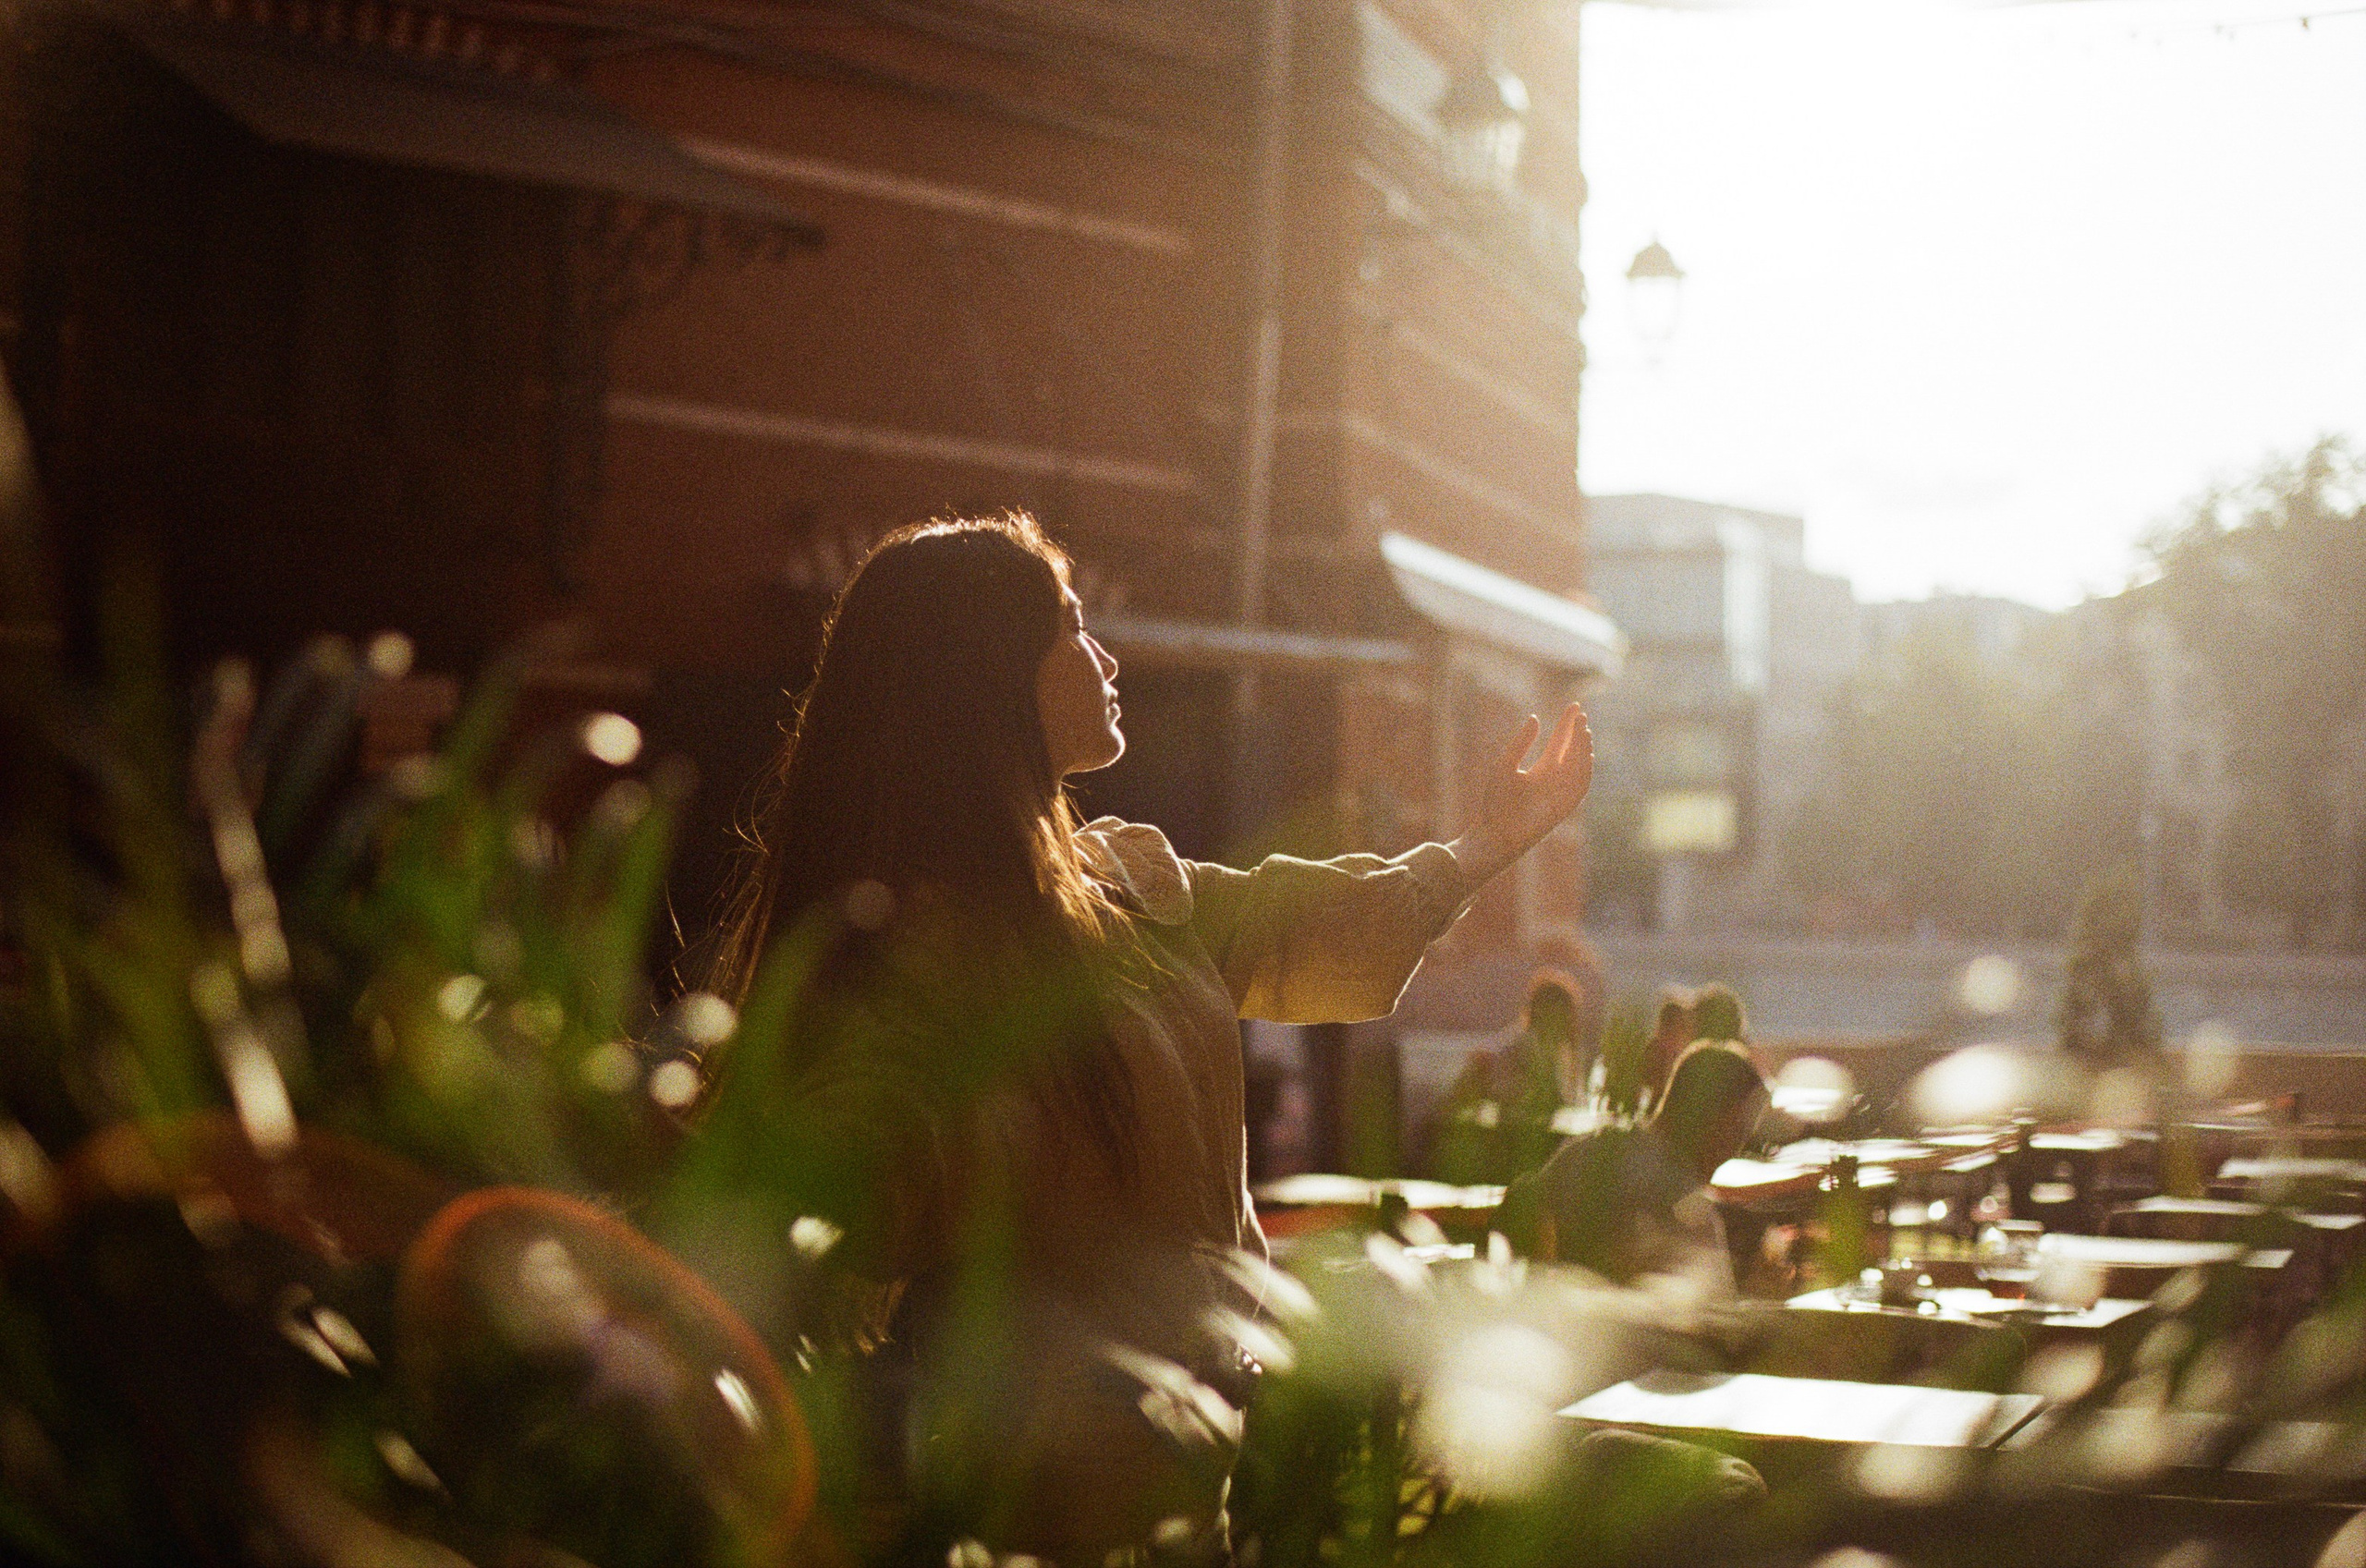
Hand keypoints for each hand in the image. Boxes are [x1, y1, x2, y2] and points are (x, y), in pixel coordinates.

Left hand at [1450, 703, 1592, 889]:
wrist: (1496, 833)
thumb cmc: (1497, 802)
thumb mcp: (1506, 765)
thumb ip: (1521, 742)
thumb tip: (1535, 718)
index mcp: (1542, 769)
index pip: (1560, 741)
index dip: (1568, 723)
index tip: (1574, 706)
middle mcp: (1555, 779)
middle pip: (1572, 751)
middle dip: (1578, 733)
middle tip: (1581, 714)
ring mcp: (1562, 792)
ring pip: (1579, 766)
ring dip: (1583, 748)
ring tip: (1583, 729)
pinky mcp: (1565, 806)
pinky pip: (1581, 786)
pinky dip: (1585, 770)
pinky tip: (1586, 754)